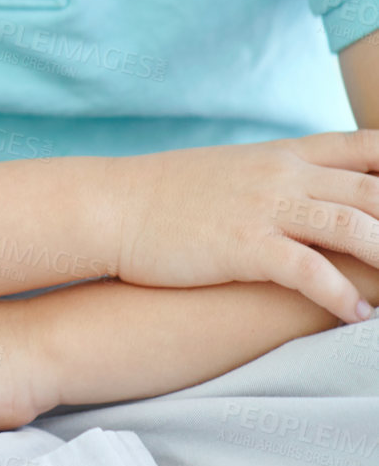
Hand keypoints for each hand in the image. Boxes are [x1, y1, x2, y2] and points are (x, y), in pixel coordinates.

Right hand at [111, 130, 378, 323]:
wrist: (114, 205)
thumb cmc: (171, 196)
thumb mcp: (236, 171)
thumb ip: (283, 178)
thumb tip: (317, 195)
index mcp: (285, 155)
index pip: (364, 147)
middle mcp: (283, 174)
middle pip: (372, 188)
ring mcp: (264, 207)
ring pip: (351, 224)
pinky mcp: (243, 245)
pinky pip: (308, 270)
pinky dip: (340, 296)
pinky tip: (357, 317)